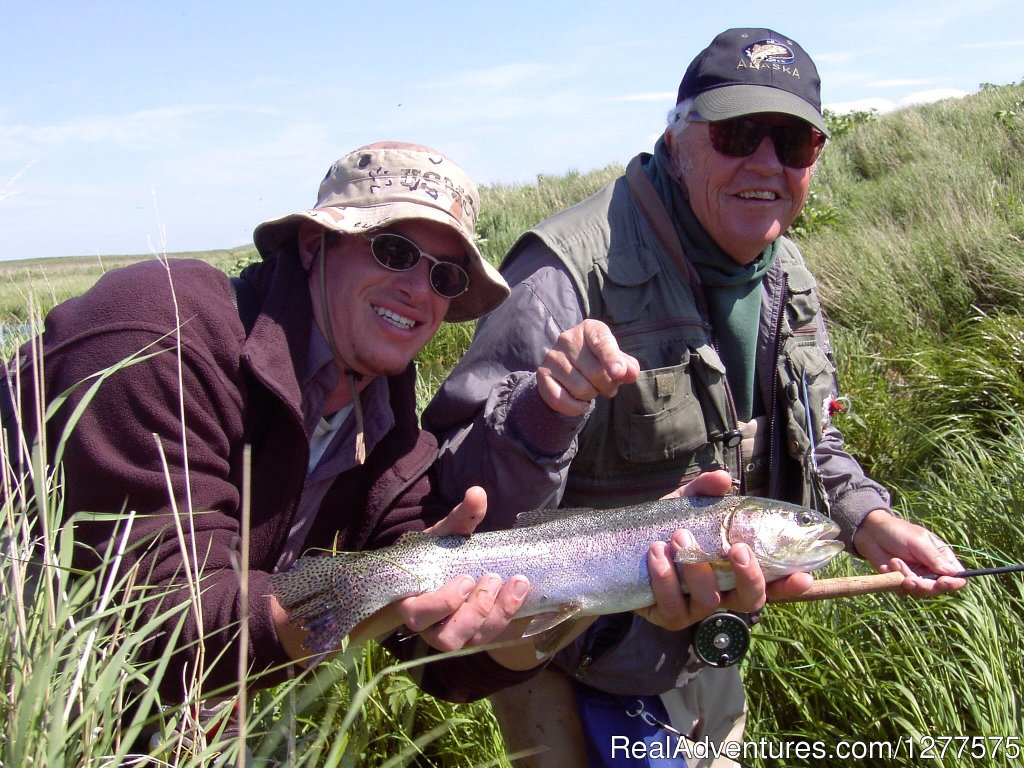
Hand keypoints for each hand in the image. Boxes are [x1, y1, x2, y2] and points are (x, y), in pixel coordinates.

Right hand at [350, 486, 530, 649]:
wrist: (445, 570)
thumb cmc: (436, 553)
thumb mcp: (446, 534)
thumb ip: (460, 517)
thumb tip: (478, 492)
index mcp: (412, 602)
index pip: (419, 616)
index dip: (443, 603)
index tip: (466, 579)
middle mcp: (429, 627)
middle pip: (448, 638)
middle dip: (476, 610)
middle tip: (493, 578)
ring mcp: (453, 635)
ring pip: (473, 641)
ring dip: (497, 616)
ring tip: (514, 585)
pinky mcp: (474, 636)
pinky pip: (490, 636)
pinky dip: (508, 615)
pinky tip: (520, 591)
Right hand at [536, 319, 639, 415]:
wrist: (567, 369)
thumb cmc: (598, 362)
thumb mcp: (616, 360)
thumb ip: (627, 366)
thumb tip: (629, 373)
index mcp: (589, 329)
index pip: (602, 342)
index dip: (612, 359)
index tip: (619, 373)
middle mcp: (567, 338)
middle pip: (596, 372)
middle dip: (607, 386)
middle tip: (607, 386)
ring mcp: (552, 357)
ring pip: (580, 389)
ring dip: (591, 396)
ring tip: (591, 390)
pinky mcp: (542, 375)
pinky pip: (561, 400)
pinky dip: (576, 408)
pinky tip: (580, 403)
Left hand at [636, 470, 813, 628]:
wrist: (619, 547)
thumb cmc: (663, 527)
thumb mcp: (685, 505)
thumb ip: (704, 492)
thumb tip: (723, 479)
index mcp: (734, 570)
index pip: (772, 581)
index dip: (791, 583)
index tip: (804, 574)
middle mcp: (721, 593)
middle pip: (750, 599)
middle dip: (749, 575)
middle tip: (736, 548)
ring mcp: (694, 607)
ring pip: (709, 600)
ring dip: (696, 567)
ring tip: (678, 536)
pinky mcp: (666, 615)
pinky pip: (672, 606)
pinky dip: (664, 577)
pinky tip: (656, 554)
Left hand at [853, 509, 966, 596]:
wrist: (871, 534)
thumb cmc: (898, 532)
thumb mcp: (917, 541)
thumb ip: (933, 557)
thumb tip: (953, 573)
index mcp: (942, 557)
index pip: (957, 576)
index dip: (953, 583)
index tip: (942, 582)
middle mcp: (932, 570)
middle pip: (938, 588)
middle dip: (925, 586)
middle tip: (910, 580)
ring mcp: (918, 577)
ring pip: (920, 591)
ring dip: (907, 580)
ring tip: (895, 562)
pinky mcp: (902, 582)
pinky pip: (903, 590)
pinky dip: (895, 580)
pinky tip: (887, 566)